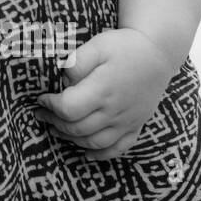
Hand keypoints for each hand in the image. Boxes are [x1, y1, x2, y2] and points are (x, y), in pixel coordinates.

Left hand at [34, 28, 173, 160]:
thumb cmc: (124, 47)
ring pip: (94, 142)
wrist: (158, 53)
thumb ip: (77, 62)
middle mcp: (115, 110)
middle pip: (78, 128)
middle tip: (41, 114)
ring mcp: (127, 121)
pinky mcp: (136, 125)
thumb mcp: (97, 45)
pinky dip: (100, 154)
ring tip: (55, 130)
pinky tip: (86, 153)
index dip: (51, 105)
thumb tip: (62, 80)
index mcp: (103, 90)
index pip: (69, 109)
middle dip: (54, 123)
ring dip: (71, 139)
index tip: (41, 98)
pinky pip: (118, 148)